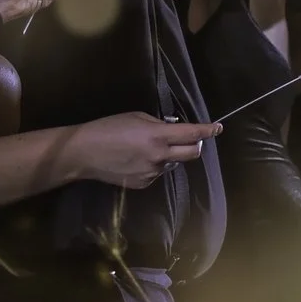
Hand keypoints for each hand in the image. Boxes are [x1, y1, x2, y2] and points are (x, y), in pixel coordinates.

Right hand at [68, 113, 222, 188]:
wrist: (82, 153)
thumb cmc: (107, 128)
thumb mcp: (136, 118)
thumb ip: (159, 125)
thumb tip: (174, 130)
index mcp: (158, 136)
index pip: (192, 134)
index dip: (208, 130)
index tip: (217, 128)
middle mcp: (159, 157)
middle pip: (192, 154)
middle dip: (194, 145)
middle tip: (187, 139)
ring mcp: (152, 173)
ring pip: (173, 163)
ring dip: (170, 155)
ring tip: (147, 148)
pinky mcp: (144, 183)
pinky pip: (158, 172)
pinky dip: (155, 165)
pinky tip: (136, 160)